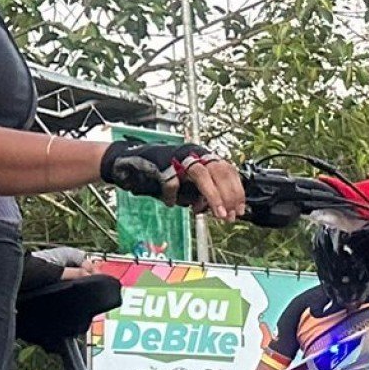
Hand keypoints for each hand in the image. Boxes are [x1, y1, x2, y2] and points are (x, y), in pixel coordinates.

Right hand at [100, 141, 245, 220]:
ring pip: (202, 174)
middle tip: (228, 216)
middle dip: (228, 195)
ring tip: (216, 214)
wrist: (129, 162)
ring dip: (213, 195)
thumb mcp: (186, 186)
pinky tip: (169, 203)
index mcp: (202, 156)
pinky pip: (171, 181)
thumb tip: (219, 211)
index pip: (228, 170)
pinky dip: (172, 195)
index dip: (236, 191)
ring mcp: (177, 156)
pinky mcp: (160, 162)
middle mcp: (193, 153)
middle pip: (220, 170)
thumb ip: (202, 195)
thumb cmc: (160, 175)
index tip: (239, 210)